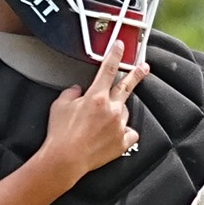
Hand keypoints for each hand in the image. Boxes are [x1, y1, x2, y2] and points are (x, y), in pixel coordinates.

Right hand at [38, 49, 148, 180]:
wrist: (65, 160)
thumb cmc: (61, 134)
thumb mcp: (59, 106)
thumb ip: (70, 93)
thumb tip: (77, 90)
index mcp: (96, 97)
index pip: (109, 69)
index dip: (115, 54)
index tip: (121, 45)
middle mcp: (112, 109)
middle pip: (127, 86)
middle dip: (136, 74)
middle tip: (143, 67)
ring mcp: (119, 126)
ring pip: (124, 112)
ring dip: (116, 112)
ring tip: (101, 123)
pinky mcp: (122, 142)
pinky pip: (130, 133)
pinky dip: (124, 132)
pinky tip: (115, 135)